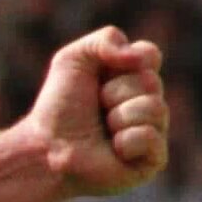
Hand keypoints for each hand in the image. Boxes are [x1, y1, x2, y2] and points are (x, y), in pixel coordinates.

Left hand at [22, 27, 168, 198]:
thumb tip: (141, 58)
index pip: (151, 55)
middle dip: (116, 92)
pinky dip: (127, 140)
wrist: (45, 148)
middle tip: (97, 107)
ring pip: (156, 108)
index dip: (125, 63)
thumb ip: (107, 39)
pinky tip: (112, 149)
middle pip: (151, 81)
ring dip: (120, 116)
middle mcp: (147, 103)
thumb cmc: (59, 106)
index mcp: (134, 78)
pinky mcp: (151, 161)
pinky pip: (152, 137)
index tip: (100, 78)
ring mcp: (152, 132)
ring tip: (103, 129)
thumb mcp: (73, 58)